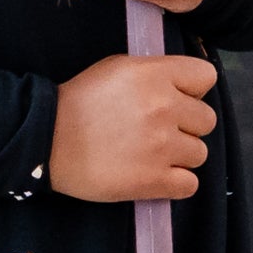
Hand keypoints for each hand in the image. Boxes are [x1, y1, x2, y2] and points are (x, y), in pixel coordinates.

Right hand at [50, 51, 219, 202]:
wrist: (46, 140)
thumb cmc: (79, 101)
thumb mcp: (117, 68)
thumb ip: (154, 73)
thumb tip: (183, 87)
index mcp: (155, 75)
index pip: (206, 77)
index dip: (192, 89)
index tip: (175, 98)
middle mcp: (164, 108)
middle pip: (207, 119)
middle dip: (186, 125)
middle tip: (157, 130)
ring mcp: (161, 146)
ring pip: (200, 153)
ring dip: (179, 155)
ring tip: (150, 154)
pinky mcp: (153, 181)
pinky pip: (190, 184)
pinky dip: (175, 183)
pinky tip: (155, 176)